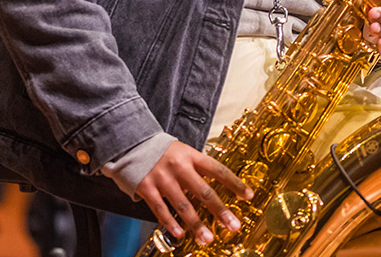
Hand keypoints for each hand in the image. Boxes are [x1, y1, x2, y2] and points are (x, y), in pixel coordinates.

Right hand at [135, 142, 251, 244]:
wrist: (132, 143)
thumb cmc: (163, 152)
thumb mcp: (184, 152)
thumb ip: (199, 169)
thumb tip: (219, 188)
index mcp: (191, 156)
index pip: (218, 170)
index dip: (235, 183)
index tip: (248, 196)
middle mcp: (179, 167)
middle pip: (204, 191)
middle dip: (220, 210)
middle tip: (232, 225)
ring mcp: (162, 178)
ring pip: (183, 205)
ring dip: (197, 224)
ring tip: (207, 238)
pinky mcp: (146, 187)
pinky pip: (160, 208)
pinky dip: (171, 222)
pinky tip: (180, 233)